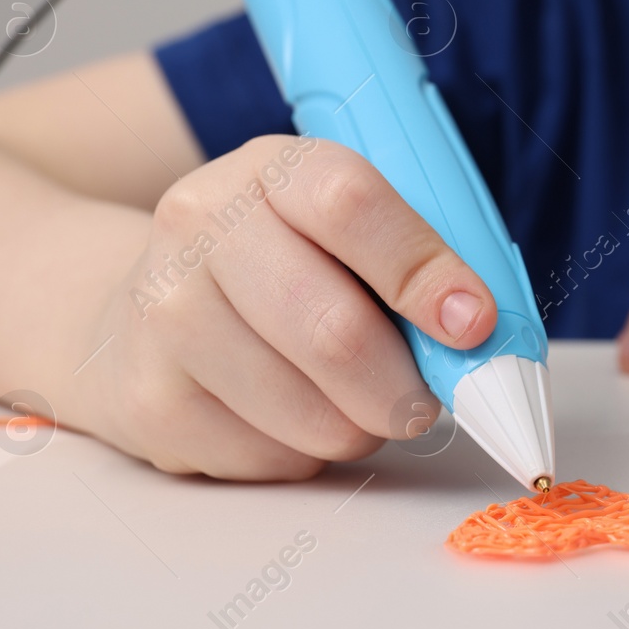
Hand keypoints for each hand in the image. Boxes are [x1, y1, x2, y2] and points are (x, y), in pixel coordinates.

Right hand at [57, 135, 495, 478]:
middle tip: (427, 400)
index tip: (475, 323)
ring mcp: (162, 316)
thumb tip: (483, 336)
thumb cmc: (285, 266)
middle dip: (406, 386)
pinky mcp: (148, 401)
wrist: (145, 308)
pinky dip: (307, 454)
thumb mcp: (344, 230)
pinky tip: (289, 415)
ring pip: (310, 413)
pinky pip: (270, 460)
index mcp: (269, 169)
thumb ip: (414, 264)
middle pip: (333, 330)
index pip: (351, 206)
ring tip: (353, 400)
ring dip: (361, 426)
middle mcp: (199, 228)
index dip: (424, 271)